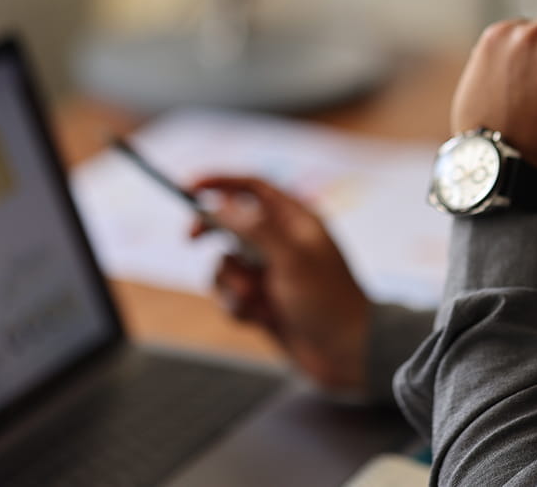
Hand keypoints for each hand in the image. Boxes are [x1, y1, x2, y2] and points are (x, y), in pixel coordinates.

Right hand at [187, 175, 370, 395]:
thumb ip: (255, 228)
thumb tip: (220, 204)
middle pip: (231, 222)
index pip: (252, 187)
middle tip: (191, 238)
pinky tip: (259, 319)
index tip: (189, 186)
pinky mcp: (263, 301)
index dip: (220, 181)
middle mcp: (281, 242)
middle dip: (211, 232)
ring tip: (255, 300)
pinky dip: (238, 306)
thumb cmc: (328, 301)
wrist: (347, 354)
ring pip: (226, 263)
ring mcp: (270, 273)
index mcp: (295, 220)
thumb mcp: (292, 258)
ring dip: (231, 283)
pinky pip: (231, 295)